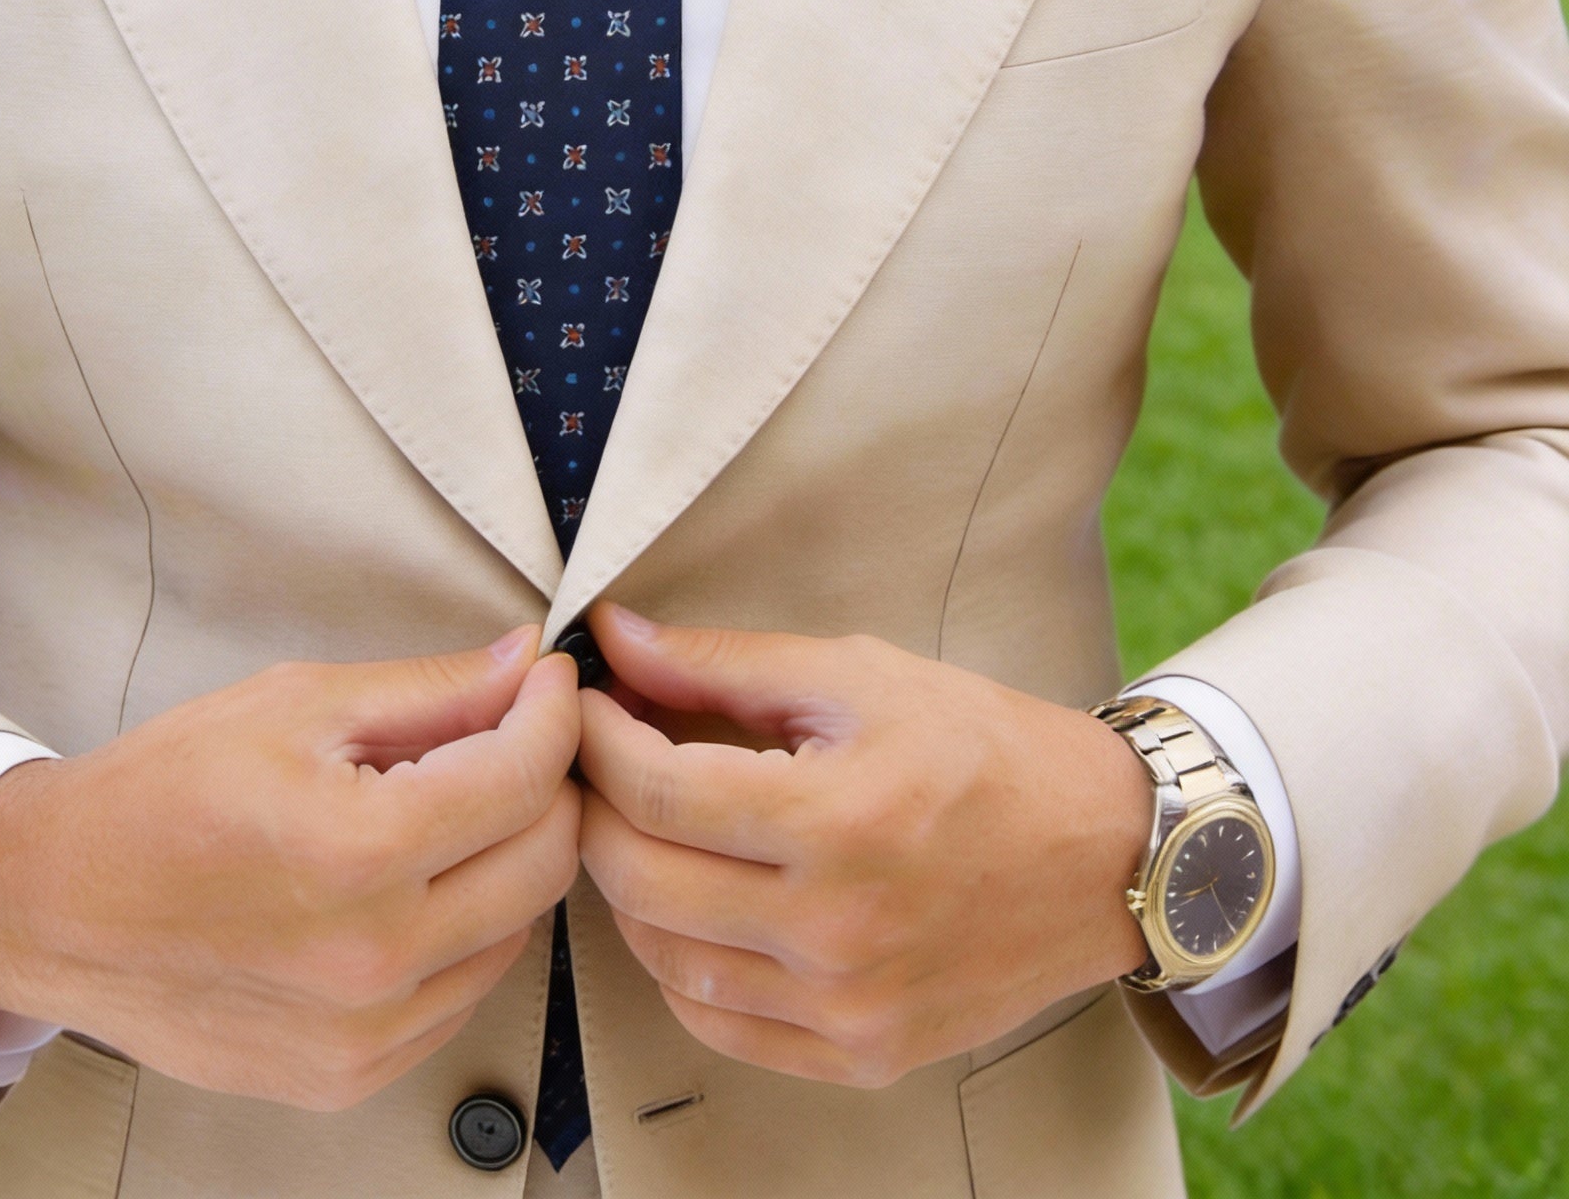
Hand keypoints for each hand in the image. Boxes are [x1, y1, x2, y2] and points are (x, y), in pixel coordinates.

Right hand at [0, 629, 580, 1109]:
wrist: (57, 907)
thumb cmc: (161, 795)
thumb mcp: (296, 704)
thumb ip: (430, 690)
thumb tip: (525, 665)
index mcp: (357, 851)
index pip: (525, 776)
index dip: (553, 712)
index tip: (547, 683)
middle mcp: (373, 958)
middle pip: (545, 860)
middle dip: (546, 783)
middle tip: (510, 738)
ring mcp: (365, 1032)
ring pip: (518, 931)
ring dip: (507, 860)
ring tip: (444, 812)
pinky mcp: (351, 1075)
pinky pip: (463, 992)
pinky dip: (463, 931)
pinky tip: (409, 886)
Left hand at [575, 605, 1152, 1088]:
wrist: (1105, 854)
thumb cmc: (984, 748)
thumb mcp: (858, 675)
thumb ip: (723, 662)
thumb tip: (615, 637)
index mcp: (840, 821)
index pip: (658, 791)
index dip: (597, 739)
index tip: (585, 703)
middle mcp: (839, 930)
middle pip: (641, 880)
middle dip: (595, 808)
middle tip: (597, 760)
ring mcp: (849, 1007)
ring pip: (664, 961)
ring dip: (627, 887)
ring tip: (641, 825)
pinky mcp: (862, 1054)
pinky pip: (718, 1026)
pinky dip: (678, 966)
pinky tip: (689, 905)